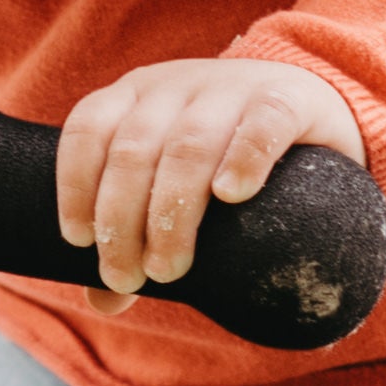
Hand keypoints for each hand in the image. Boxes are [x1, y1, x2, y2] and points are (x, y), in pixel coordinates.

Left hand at [55, 56, 365, 312]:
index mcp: (137, 97)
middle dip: (121, 220)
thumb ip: (139, 234)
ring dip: (171, 212)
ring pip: (190, 143)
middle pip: (134, 149)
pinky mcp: (288, 99)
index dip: (75, 185)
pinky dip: (244, 158)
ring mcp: (233, 87)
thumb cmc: (226, 158)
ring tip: (169, 266)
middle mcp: (177, 85)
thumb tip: (104, 301)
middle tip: (126, 276)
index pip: (88, 129)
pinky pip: (263, 121)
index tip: (79, 242)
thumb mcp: (174, 185)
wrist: (310, 108)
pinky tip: (231, 196)